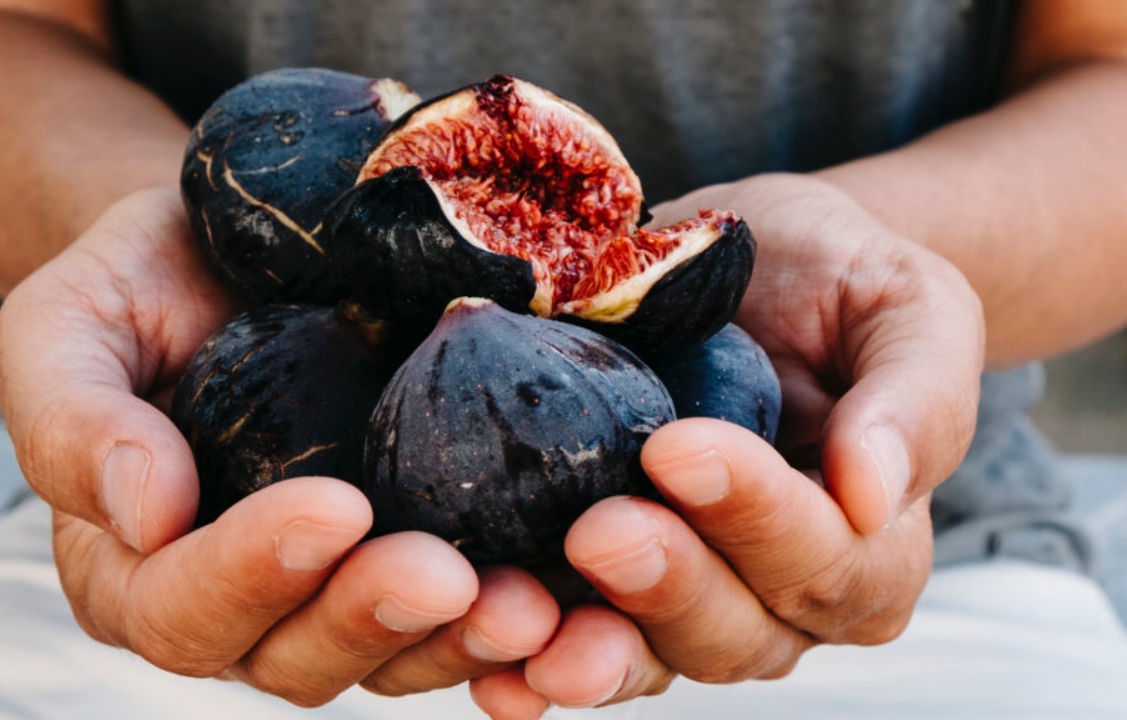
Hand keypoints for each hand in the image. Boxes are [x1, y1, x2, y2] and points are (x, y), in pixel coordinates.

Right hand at [0, 186, 559, 705]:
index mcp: (133, 567)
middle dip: (369, 619)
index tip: (331, 507)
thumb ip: (70, 418)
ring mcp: (330, 589)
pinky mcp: (409, 553)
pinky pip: (456, 618)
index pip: (179, 606)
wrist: (226, 252)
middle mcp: (235, 601)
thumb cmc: (137, 286)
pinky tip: (567, 598)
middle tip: (445, 573)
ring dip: (457, 642)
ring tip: (528, 603)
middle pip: (292, 656)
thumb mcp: (65, 325)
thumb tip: (143, 515)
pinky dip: (508, 625)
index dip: (251, 573)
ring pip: (388, 658)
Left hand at [470, 173, 984, 715]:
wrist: (757, 268)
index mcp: (872, 547)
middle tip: (599, 531)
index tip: (680, 448)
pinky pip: (572, 640)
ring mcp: (688, 601)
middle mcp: (781, 598)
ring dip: (585, 647)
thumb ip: (916, 401)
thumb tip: (876, 495)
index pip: (824, 559)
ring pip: (648, 657)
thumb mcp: (910, 309)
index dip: (754, 514)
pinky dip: (525, 659)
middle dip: (663, 585)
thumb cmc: (844, 284)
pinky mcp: (606, 587)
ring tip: (521, 618)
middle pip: (732, 629)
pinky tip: (484, 659)